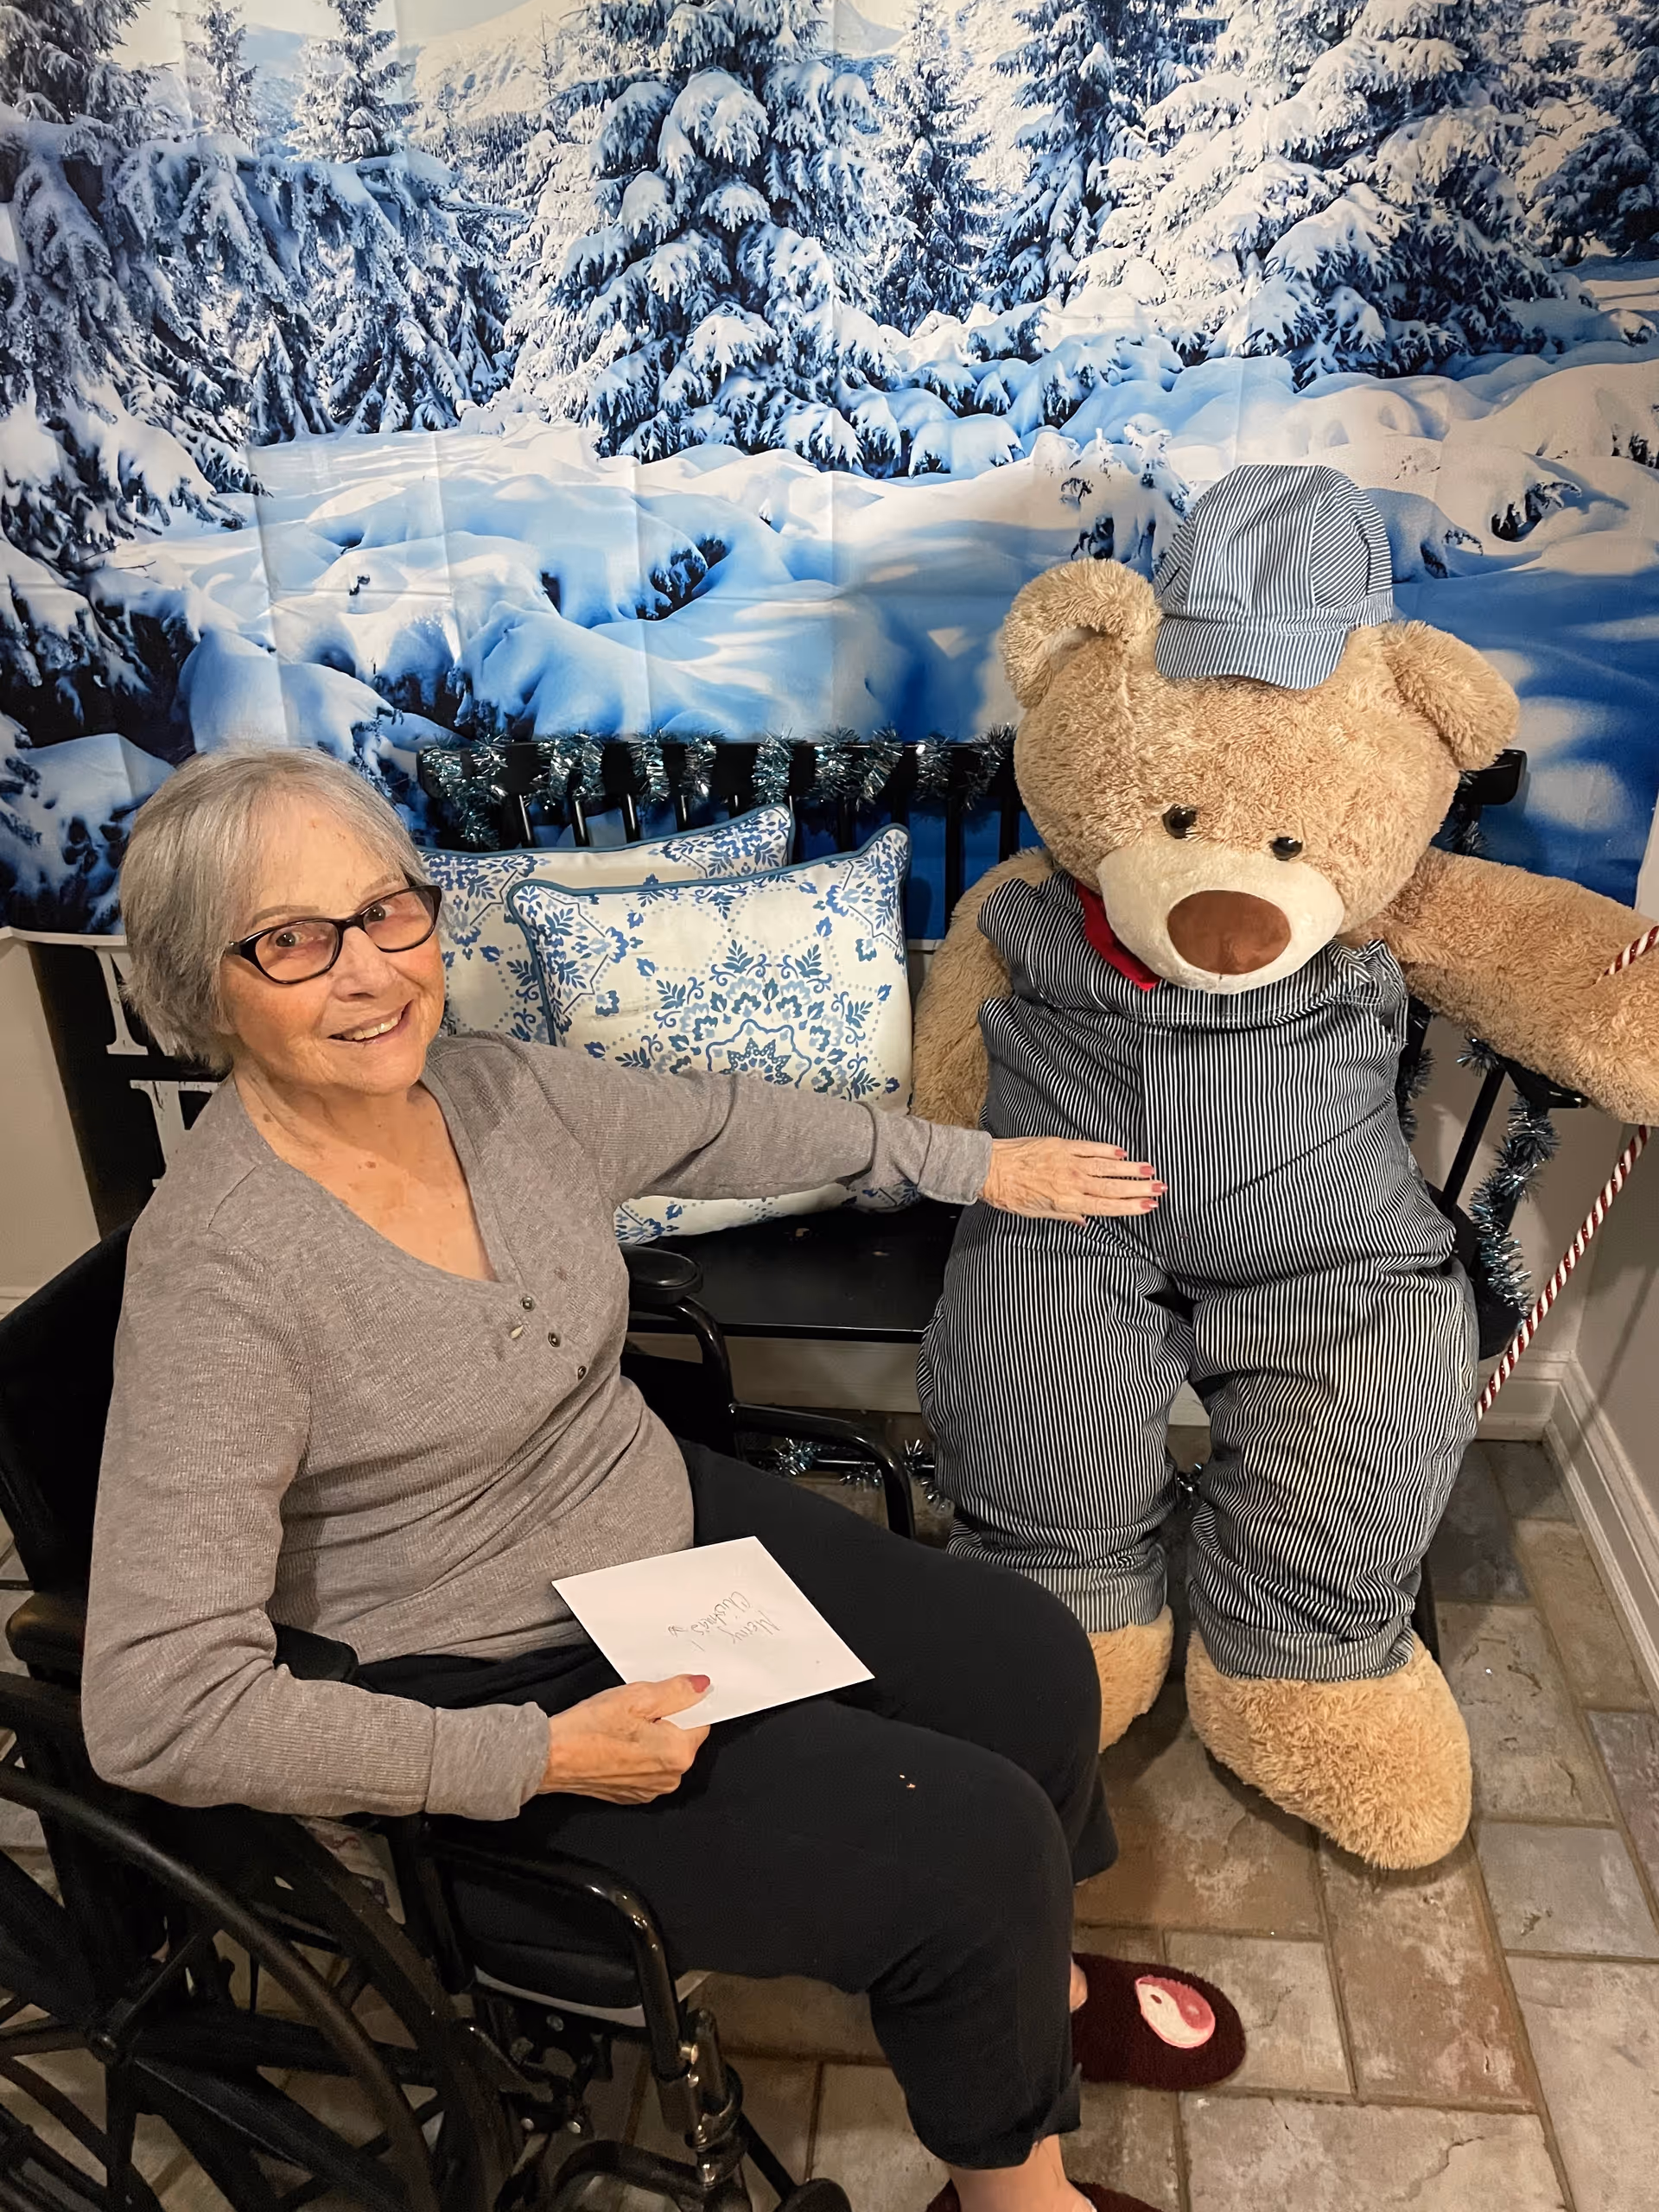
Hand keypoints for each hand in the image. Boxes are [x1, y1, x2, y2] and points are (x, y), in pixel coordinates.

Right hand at [539, 1676, 711, 1802]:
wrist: (550, 1758)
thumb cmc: (588, 1729)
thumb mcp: (637, 1697)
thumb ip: (676, 1691)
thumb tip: (701, 1686)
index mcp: (678, 1754)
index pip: (700, 1720)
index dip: (681, 1703)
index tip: (660, 1697)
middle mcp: (669, 1778)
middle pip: (682, 1737)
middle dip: (665, 1720)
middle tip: (635, 1710)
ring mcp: (650, 1790)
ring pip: (663, 1752)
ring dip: (650, 1737)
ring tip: (621, 1726)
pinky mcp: (631, 1794)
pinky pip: (646, 1767)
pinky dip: (636, 1753)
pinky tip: (615, 1742)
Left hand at [980, 1136, 1163, 1224]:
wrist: (990, 1169)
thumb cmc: (1009, 1195)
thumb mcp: (1036, 1214)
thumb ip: (1065, 1216)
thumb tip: (1085, 1221)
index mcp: (1067, 1202)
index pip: (1106, 1206)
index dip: (1130, 1207)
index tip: (1149, 1206)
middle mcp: (1072, 1182)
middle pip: (1113, 1187)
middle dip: (1139, 1189)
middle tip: (1161, 1188)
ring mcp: (1069, 1162)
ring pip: (1107, 1167)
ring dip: (1131, 1169)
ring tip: (1150, 1171)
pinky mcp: (1062, 1146)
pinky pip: (1090, 1148)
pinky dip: (1107, 1150)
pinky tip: (1122, 1153)